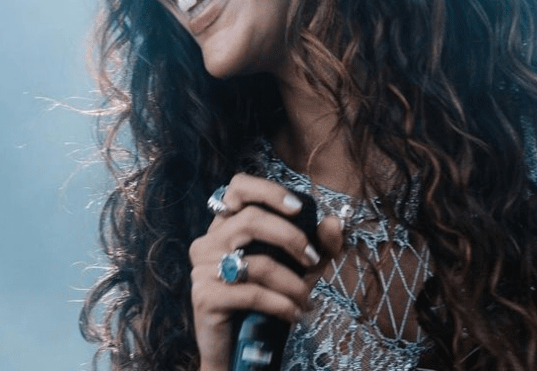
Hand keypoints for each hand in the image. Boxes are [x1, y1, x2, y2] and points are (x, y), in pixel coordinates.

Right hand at [189, 173, 343, 370]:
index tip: (298, 207)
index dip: (268, 191)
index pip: (238, 188)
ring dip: (292, 281)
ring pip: (256, 261)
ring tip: (306, 297)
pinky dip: (281, 304)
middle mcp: (208, 241)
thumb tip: (334, 223)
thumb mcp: (300, 271)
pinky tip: (293, 313)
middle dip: (291, 238)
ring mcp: (202, 269)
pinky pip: (251, 293)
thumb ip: (319, 246)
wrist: (240, 349)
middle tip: (313, 260)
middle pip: (250, 220)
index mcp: (226, 226)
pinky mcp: (204, 296)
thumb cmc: (267, 302)